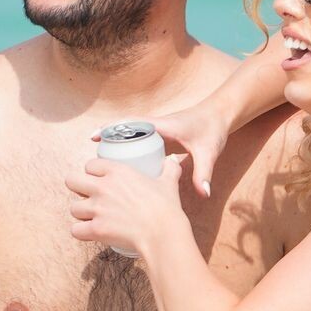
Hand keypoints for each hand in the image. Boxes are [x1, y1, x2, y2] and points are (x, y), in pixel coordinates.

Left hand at [67, 154, 185, 260]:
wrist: (163, 233)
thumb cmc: (166, 208)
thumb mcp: (168, 183)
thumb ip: (169, 169)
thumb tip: (173, 159)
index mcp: (117, 171)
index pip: (90, 164)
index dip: (92, 172)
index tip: (98, 179)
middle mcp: (103, 187)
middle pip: (71, 180)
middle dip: (77, 188)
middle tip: (87, 196)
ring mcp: (98, 209)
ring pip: (73, 207)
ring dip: (81, 213)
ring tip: (91, 217)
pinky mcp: (96, 229)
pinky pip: (75, 230)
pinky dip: (81, 233)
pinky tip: (89, 232)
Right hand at [90, 101, 228, 198]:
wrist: (220, 116)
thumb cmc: (213, 130)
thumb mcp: (208, 153)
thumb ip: (203, 173)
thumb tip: (203, 194)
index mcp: (163, 125)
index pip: (130, 124)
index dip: (111, 129)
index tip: (93, 137)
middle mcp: (156, 125)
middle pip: (124, 129)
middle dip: (106, 139)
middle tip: (90, 160)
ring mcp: (157, 129)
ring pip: (130, 134)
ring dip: (114, 143)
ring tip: (99, 164)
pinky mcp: (160, 135)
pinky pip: (138, 139)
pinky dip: (126, 146)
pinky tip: (119, 164)